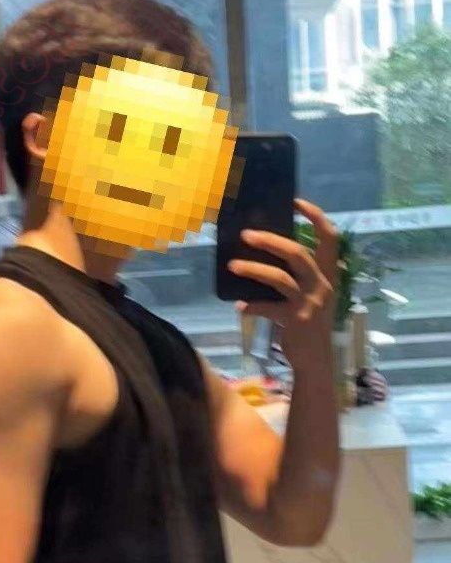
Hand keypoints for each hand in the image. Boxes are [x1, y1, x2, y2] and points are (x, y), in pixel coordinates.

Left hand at [228, 198, 339, 369]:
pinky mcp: (296, 320)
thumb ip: (295, 276)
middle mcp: (323, 284)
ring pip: (280, 278)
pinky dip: (252, 306)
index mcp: (328, 273)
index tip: (295, 202)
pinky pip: (268, 308)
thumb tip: (262, 254)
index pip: (330, 238)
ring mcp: (311, 302)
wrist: (315, 361)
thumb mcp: (310, 295)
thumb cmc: (308, 323)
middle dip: (270, 241)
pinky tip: (240, 307)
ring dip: (253, 269)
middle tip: (246, 235)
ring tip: (232, 266)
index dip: (315, 216)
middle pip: (298, 253)